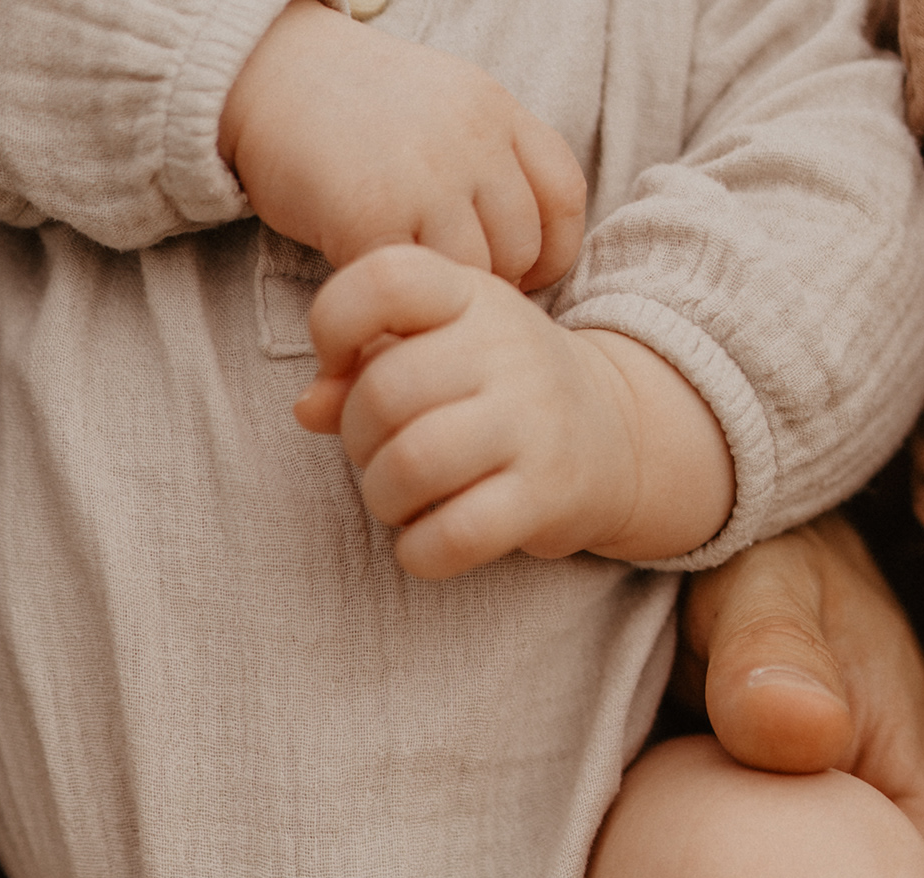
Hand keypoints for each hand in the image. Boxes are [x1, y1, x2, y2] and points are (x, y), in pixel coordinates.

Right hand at [219, 0, 584, 288]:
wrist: (268, 73)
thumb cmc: (355, 111)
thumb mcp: (445, 110)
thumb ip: (490, 162)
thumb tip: (529, 255)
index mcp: (495, 109)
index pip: (565, 195)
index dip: (551, 249)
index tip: (517, 271)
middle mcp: (472, 137)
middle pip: (522, 248)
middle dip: (492, 280)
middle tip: (446, 286)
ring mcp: (426, 175)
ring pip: (474, 277)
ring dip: (443, 299)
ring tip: (411, 289)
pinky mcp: (374, 214)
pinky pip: (413, 288)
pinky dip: (397, 302)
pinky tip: (375, 287)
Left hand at [298, 248, 732, 577]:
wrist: (616, 434)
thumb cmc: (498, 391)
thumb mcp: (438, 352)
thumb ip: (363, 367)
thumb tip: (307, 408)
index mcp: (469, 296)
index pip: (385, 279)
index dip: (334, 322)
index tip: (340, 364)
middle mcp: (505, 348)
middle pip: (384, 393)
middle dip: (357, 440)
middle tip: (375, 456)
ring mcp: (531, 420)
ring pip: (413, 464)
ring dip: (382, 497)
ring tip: (397, 500)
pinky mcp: (546, 493)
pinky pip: (458, 533)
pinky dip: (420, 551)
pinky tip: (422, 544)